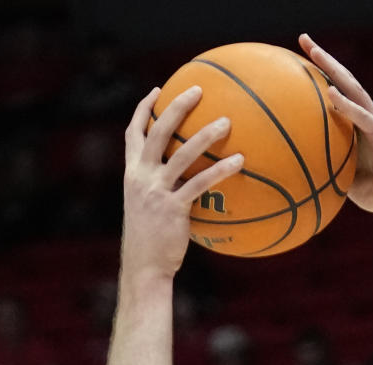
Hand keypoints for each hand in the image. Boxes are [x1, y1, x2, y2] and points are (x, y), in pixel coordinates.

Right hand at [121, 86, 243, 280]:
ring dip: (205, 134)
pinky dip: (220, 170)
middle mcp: (141, 177)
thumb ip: (160, 190)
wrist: (144, 268)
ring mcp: (156, 191)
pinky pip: (200, 183)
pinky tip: (239, 161)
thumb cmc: (151, 243)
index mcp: (132, 174)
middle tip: (197, 89)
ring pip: (181, 153)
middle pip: (158, 131)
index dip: (143, 110)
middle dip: (176, 107)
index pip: (133, 133)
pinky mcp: (173, 208)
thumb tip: (185, 183)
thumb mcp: (147, 210)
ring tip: (226, 121)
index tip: (157, 91)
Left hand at [299, 34, 372, 220]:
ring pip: (354, 89)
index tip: (299, 60)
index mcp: (361, 125)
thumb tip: (304, 167)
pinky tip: (330, 93)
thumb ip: (330, 164)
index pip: (338, 92)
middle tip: (303, 39)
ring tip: (314, 53)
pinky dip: (346, 105)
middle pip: (345, 80)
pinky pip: (362, 117)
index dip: (321, 74)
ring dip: (333, 70)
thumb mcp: (346, 178)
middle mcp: (370, 117)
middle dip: (324, 59)